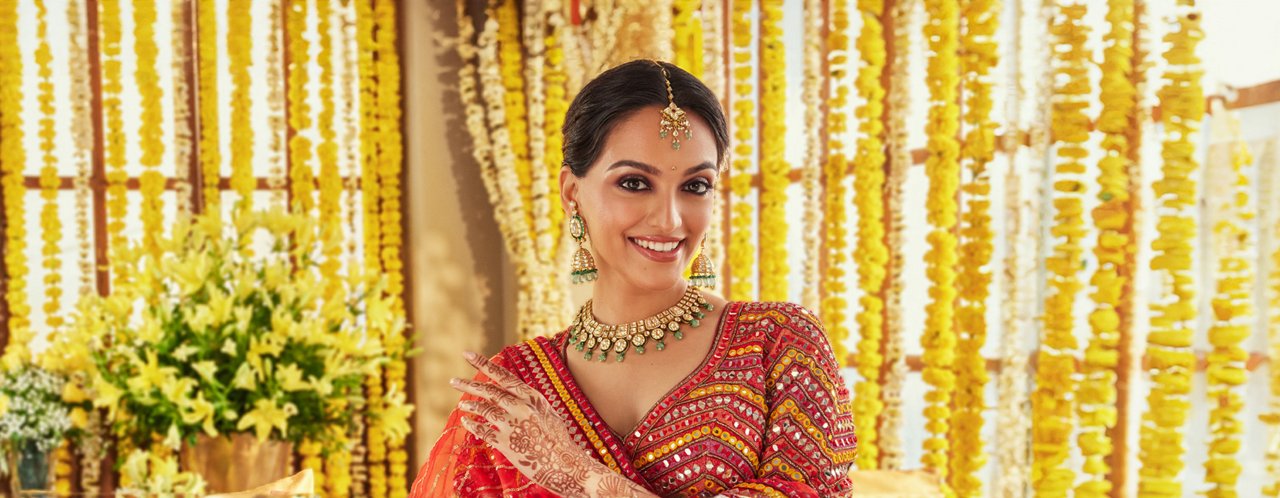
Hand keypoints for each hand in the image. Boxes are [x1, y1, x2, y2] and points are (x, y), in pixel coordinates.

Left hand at [452, 352, 656, 497]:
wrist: (566, 464)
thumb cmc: (559, 440)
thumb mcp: (548, 413)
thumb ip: (530, 403)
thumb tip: (514, 395)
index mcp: (533, 397)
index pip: (503, 376)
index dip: (483, 363)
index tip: (467, 354)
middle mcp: (522, 407)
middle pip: (490, 391)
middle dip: (469, 385)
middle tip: (453, 381)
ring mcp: (513, 424)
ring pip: (484, 409)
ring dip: (471, 405)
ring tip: (462, 403)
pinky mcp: (506, 443)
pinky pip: (482, 430)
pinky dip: (472, 425)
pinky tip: (466, 421)